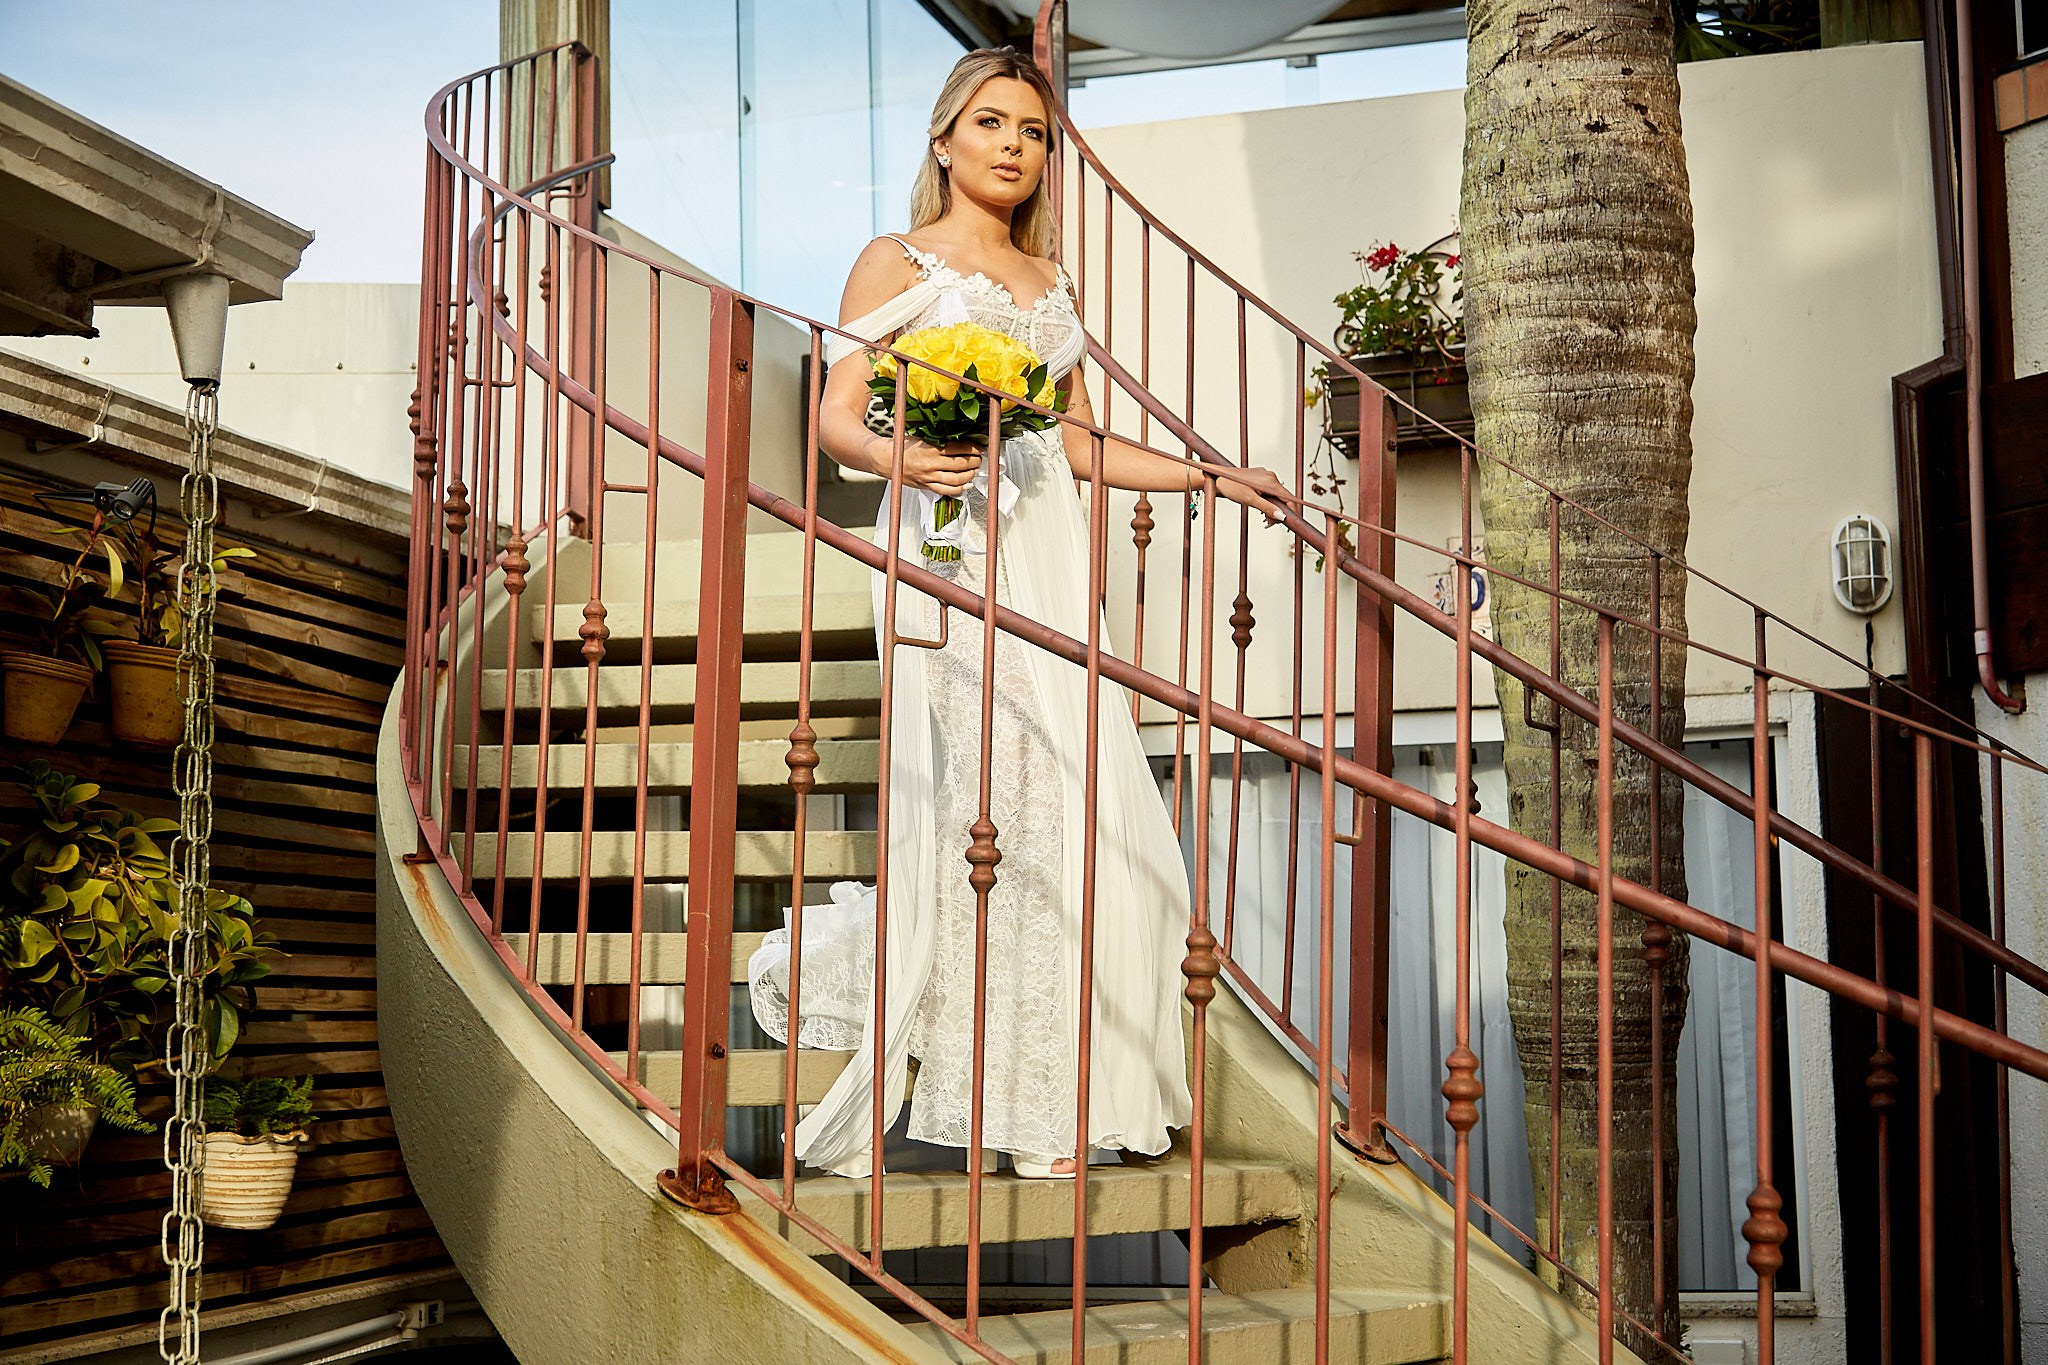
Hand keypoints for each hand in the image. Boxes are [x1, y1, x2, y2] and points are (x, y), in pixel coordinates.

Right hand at [869, 435, 983, 497]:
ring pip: (957, 480)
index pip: (959, 448)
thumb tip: (962, 442)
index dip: (973, 449)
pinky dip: (959, 489)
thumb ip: (940, 441)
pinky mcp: (926, 486)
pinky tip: (966, 485)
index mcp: (931, 449)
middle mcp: (931, 464)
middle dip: (974, 462)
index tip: (980, 448)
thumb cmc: (904, 447)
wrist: (887, 460)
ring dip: (969, 475)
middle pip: (961, 465)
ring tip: (973, 471)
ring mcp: (929, 477)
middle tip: (979, 459)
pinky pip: (947, 491)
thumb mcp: (922, 437)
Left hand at [1214, 465, 1287, 523]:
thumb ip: (1267, 508)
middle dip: (1279, 512)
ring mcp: (1266, 476)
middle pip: (1283, 497)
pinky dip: (1268, 501)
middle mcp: (1270, 476)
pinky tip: (1261, 508)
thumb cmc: (1231, 487)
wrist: (1218, 478)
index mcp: (1270, 481)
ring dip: (1273, 508)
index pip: (1289, 498)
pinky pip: (1270, 491)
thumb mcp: (1250, 500)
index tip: (1289, 523)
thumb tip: (1281, 516)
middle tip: (1269, 523)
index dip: (1291, 512)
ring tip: (1264, 518)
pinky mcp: (1261, 478)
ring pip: (1276, 495)